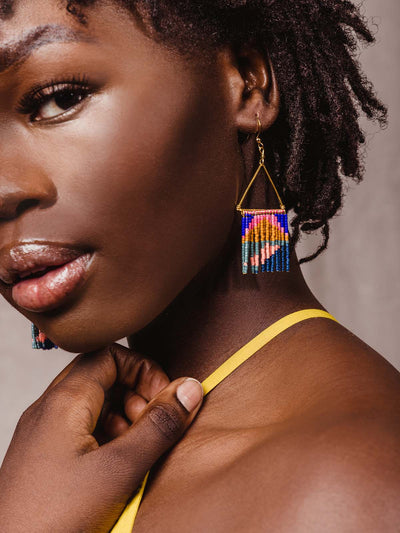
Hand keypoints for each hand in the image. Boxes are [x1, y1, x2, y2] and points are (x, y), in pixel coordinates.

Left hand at [0, 343, 203, 531]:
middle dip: (135, 395)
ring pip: (93, 404)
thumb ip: (159, 425)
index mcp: (65, 401)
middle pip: (102, 376)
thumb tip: (189, 388)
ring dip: (123, 418)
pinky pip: (81, 430)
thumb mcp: (120, 470)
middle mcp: (50, 409)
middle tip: (152, 426)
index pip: (110, 354)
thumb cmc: (54, 519)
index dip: (143, 370)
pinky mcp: (44, 456)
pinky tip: (117, 468)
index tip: (163, 398)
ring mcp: (44, 433)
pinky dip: (107, 438)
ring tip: (136, 451)